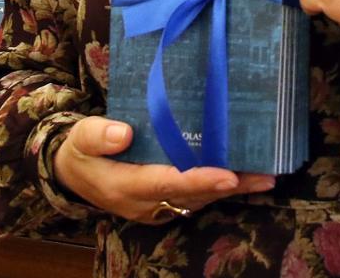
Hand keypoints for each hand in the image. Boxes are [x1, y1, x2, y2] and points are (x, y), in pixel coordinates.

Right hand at [53, 117, 275, 223]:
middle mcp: (146, 203)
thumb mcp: (80, 137)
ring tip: (266, 177)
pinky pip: (196, 196)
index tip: (229, 176)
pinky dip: (221, 187)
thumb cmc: (80, 151)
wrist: (73, 174)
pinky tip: (246, 176)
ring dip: (232, 189)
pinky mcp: (165, 201)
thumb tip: (124, 133)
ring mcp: (157, 206)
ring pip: (199, 199)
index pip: (167, 183)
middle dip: (230, 186)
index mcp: (125, 186)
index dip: (199, 180)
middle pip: (193, 194)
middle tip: (265, 176)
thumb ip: (98, 135)